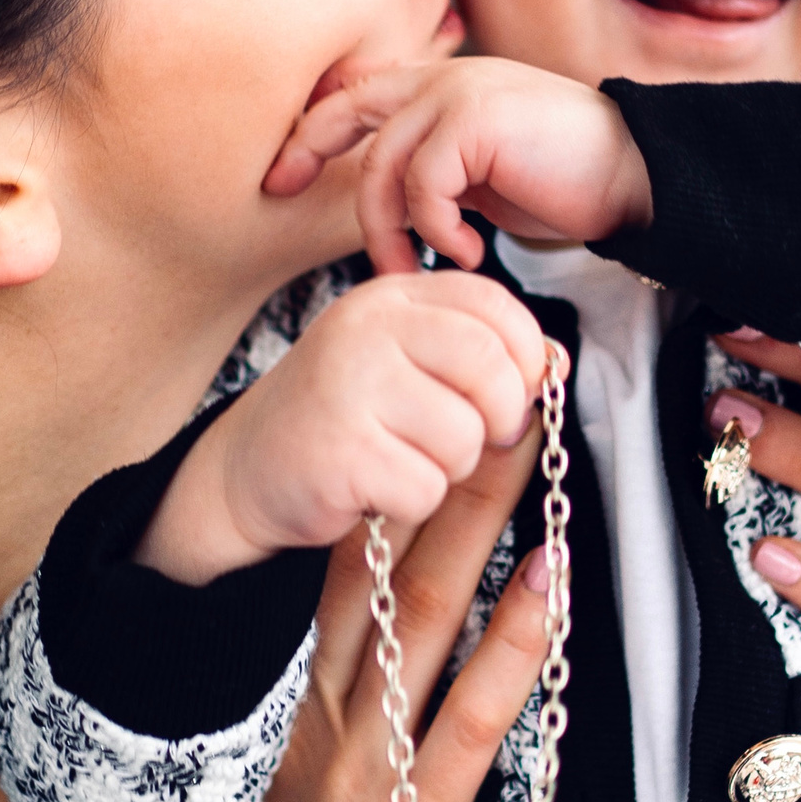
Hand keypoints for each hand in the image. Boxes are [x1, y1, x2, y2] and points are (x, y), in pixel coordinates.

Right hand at [136, 269, 549, 584]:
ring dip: (449, 468)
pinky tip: (374, 488)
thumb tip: (554, 362)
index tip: (511, 394)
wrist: (246, 470)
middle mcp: (367, 329)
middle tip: (475, 440)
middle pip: (490, 367)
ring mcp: (349, 387)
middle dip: (500, 418)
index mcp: (391, 298)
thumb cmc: (340, 418)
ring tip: (403, 459)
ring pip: (463, 437)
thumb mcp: (401, 359)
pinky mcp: (340, 452)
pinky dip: (411, 502)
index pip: (495, 307)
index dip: (525, 359)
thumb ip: (471, 348)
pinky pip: (425, 488)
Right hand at [183, 424, 554, 801]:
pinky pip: (472, 718)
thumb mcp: (285, 790)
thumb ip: (321, 707)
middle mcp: (314, 720)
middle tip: (487, 387)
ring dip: (484, 531)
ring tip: (530, 454)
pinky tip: (554, 586)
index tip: (420, 403)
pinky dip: (519, 649)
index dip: (376, 480)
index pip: (325, 569)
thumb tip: (366, 622)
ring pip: (427, 625)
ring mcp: (361, 770)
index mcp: (282, 704)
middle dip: (435, 473)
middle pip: (375, 572)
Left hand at [264, 55, 653, 276]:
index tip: (280, 178)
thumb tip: (387, 208)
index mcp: (441, 86)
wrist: (636, 178)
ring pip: (382, 163)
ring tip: (412, 269)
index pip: (355, 96)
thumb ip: (435, 175)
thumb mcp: (481, 178)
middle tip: (283, 195)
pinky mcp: (478, 119)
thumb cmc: (564, 184)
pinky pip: (424, 183)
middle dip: (307, 152)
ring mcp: (461, 91)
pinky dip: (437, 229)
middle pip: (347, 111)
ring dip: (387, 229)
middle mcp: (445, 78)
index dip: (310, 132)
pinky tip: (469, 253)